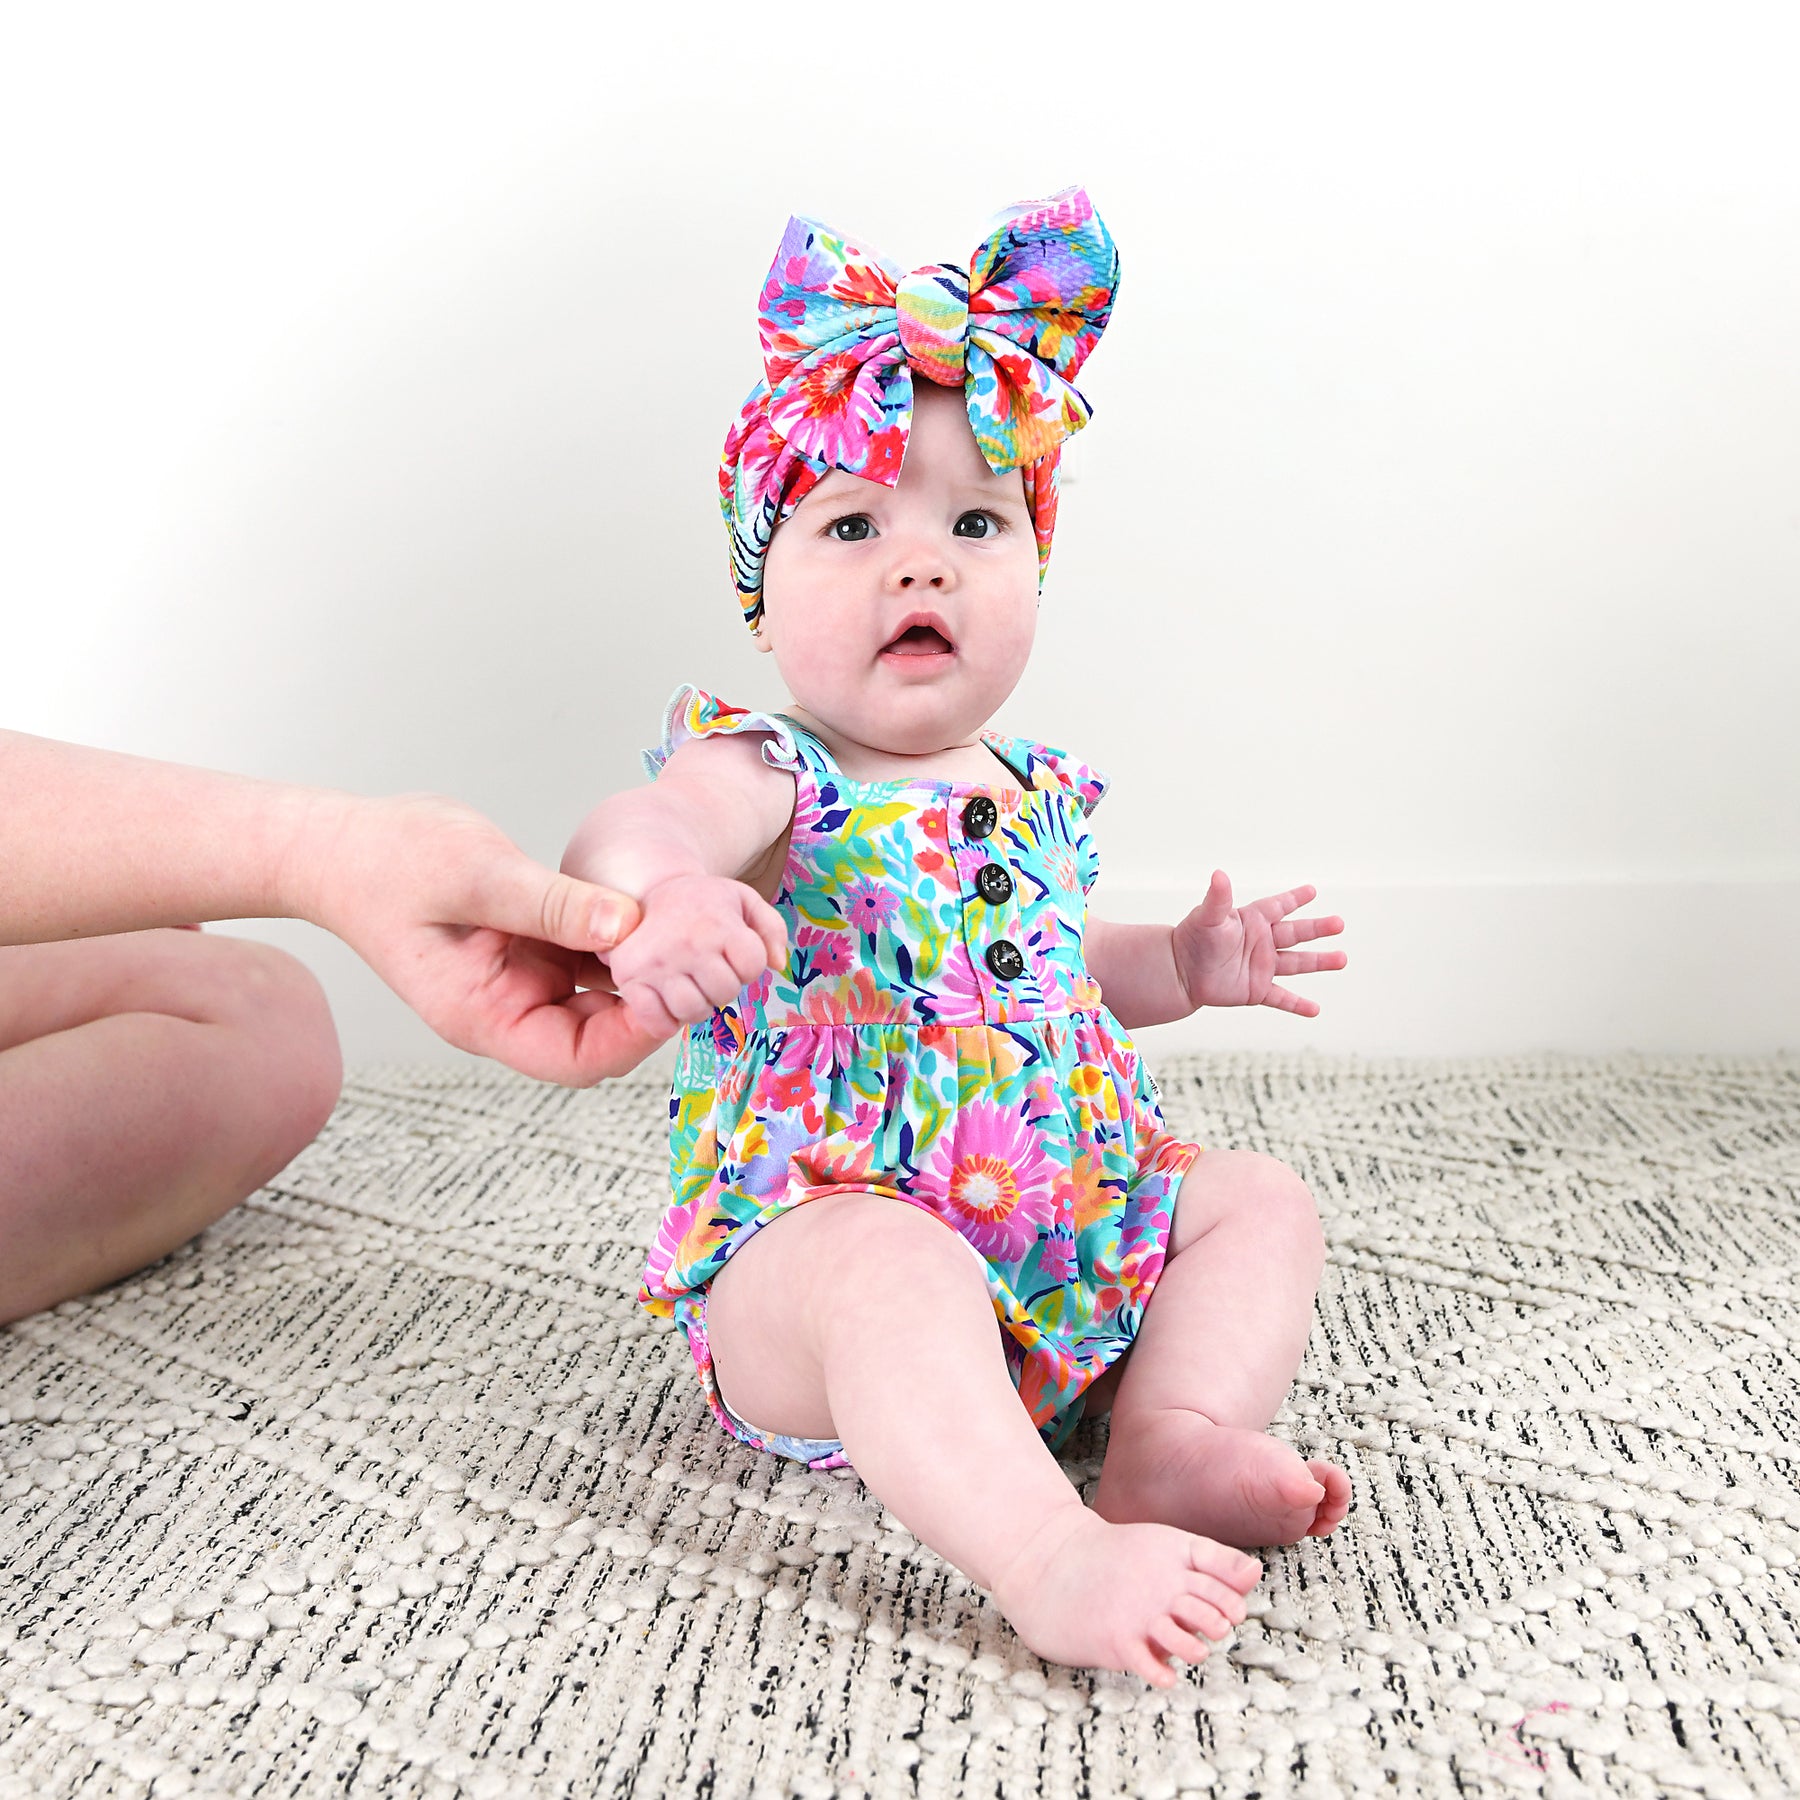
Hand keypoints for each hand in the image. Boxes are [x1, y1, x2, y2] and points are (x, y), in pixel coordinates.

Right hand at [294, 791, 667, 1084]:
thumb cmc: (389, 862)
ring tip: (697, 934)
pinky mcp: (534, 948)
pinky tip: (665, 912)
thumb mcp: (476, 875)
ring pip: (605, 994)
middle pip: (603, 1033)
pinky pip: (593, 955)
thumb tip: (628, 921)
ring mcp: (523, 980)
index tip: (679, 991)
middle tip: (705, 958)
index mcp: (485, 1017)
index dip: (635, 1036)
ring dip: (647, 969)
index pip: (577, 1057)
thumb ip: (551, 903)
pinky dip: (628, 939)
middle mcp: (510, 1009)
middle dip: (654, 1002)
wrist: (341, 844)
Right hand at [604, 873, 786, 1037]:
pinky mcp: (628, 979)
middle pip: (725, 993)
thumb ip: (772, 928)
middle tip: (708, 969)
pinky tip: (667, 998)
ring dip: (697, 1004)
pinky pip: (658, 1024)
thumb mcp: (743, 900)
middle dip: (722, 985)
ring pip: (693, 1012)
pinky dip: (666, 1021)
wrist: (646, 895)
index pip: (753, 966)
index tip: (731, 952)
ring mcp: (655, 963)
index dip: (747, 964)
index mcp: (718, 923)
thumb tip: (777, 964)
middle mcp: (687, 944)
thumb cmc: (700, 904)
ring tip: (689, 983)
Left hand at [1171, 872, 1345, 1016]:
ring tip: (1342, 959)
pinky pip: (1281, 998)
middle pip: (1296, 933)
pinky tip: (1315, 1010)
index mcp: (1252, 921)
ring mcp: (1261, 967)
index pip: (1278, 906)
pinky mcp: (1256, 990)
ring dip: (1319, 962)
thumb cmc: (1192, 939)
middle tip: (1339, 923)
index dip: (1294, 898)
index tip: (1312, 891)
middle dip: (1318, 929)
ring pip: (1296, 963)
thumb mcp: (1207, 916)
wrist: (1179, 972)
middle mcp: (1262, 942)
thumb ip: (1218, 898)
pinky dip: (1297, 1005)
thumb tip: (1219, 874)